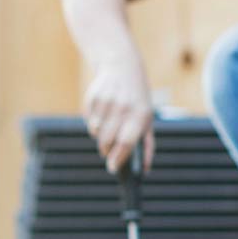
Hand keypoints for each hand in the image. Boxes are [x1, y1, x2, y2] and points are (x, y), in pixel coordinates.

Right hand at [83, 53, 154, 173]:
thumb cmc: (138, 101)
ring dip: (100, 138)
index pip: (126, 142)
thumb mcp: (148, 118)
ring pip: (97, 132)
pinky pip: (89, 121)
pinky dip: (93, 125)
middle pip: (108, 140)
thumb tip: (145, 171)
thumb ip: (147, 145)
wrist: (123, 68)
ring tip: (107, 131)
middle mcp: (124, 108)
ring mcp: (108, 102)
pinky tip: (102, 115)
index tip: (112, 168)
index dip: (118, 158)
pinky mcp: (93, 98)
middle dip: (106, 150)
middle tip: (108, 151)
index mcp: (141, 115)